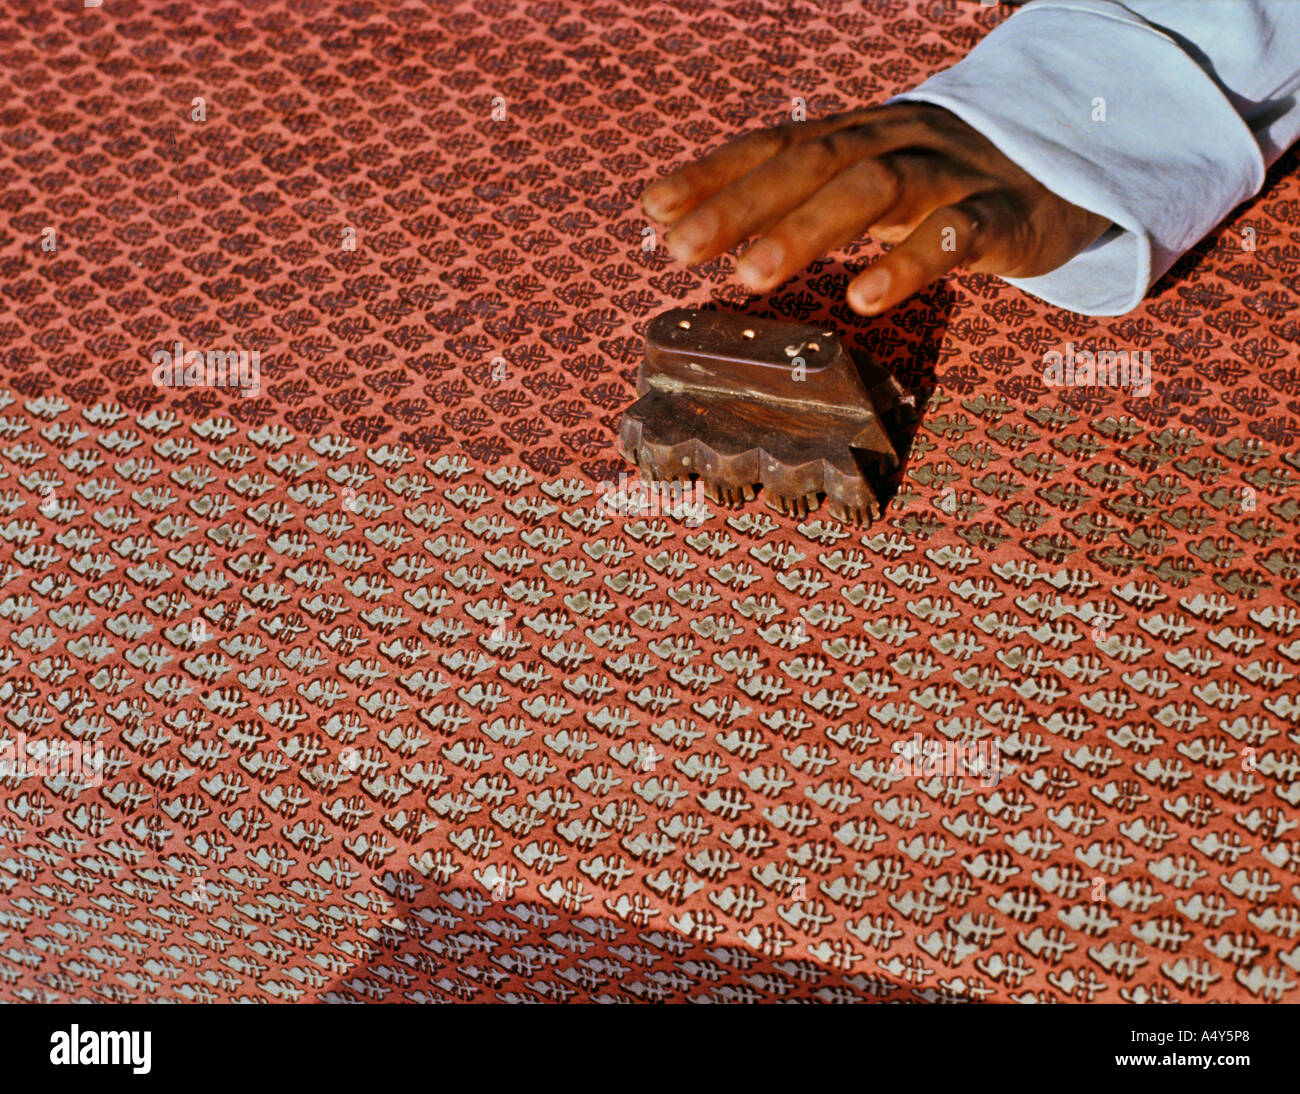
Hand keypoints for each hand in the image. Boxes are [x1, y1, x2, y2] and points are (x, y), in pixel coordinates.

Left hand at [643, 103, 1110, 313]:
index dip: (713, 174)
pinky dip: (908, 263)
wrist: (1071, 162)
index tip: (653, 210)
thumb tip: (684, 222)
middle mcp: (894, 143)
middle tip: (679, 252)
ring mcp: (950, 175)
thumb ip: (788, 193)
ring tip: (749, 279)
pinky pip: (956, 234)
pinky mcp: (1003, 215)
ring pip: (873, 189)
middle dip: (740, 205)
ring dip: (806, 232)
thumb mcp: (865, 175)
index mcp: (856, 136)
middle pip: (810, 163)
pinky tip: (865, 300)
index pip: (774, 145)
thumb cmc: (943, 180)